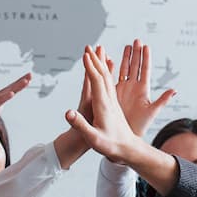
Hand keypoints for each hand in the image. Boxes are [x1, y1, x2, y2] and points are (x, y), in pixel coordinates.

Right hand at [0, 73, 30, 154]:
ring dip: (14, 87)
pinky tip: (12, 93)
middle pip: (4, 93)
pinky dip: (2, 99)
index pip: (2, 99)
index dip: (13, 90)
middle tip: (30, 75)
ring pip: (0, 96)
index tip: (24, 82)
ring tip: (26, 79)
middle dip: (18, 84)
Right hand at [64, 46, 145, 164]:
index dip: (90, 67)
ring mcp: (112, 102)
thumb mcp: (94, 139)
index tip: (85, 54)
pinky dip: (106, 73)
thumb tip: (68, 112)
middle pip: (102, 75)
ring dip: (101, 63)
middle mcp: (109, 100)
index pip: (96, 82)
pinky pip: (110, 84)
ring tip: (97, 51)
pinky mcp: (113, 104)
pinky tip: (105, 69)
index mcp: (104, 106)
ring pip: (107, 78)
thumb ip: (81, 125)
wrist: (128, 150)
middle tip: (89, 46)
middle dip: (95, 59)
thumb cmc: (110, 146)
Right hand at [114, 39, 175, 139]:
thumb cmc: (140, 126)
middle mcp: (133, 87)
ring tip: (127, 46)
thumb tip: (174, 90)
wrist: (125, 136)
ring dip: (125, 57)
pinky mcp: (113, 93)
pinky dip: (111, 68)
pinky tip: (109, 58)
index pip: (144, 70)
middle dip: (136, 53)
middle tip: (137, 40)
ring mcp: (123, 89)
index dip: (145, 58)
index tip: (146, 46)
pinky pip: (112, 77)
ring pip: (124, 69)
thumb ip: (162, 100)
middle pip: (135, 66)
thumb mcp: (152, 112)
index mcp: (143, 90)